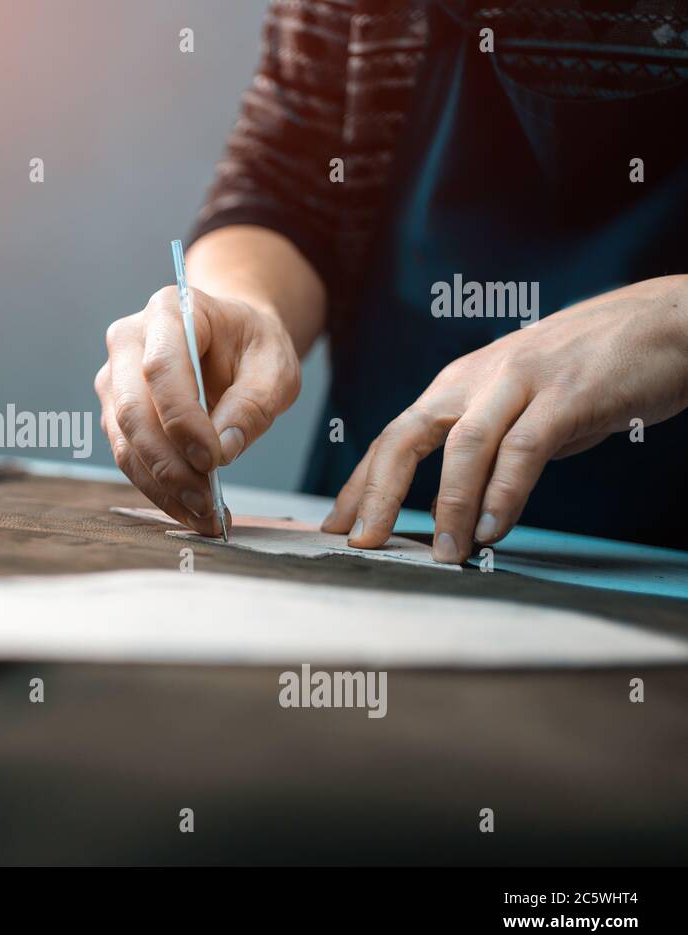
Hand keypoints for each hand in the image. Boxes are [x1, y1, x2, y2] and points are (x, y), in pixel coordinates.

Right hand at [95, 285, 300, 534]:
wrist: (230, 338)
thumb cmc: (253, 345)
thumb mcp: (276, 366)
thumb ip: (255, 402)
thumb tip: (224, 450)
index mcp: (170, 310)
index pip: (161, 368)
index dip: (182, 419)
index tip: (214, 460)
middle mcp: (128, 339)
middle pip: (133, 410)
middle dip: (169, 464)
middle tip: (207, 503)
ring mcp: (114, 376)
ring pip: (124, 441)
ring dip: (161, 485)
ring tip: (203, 516)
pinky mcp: (114, 410)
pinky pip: (128, 456)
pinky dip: (157, 488)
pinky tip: (190, 510)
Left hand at [321, 276, 687, 560]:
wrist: (663, 322)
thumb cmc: (589, 371)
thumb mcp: (520, 409)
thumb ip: (489, 448)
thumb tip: (466, 504)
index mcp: (457, 386)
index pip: (392, 438)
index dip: (360, 483)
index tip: (338, 526)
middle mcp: (475, 380)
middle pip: (405, 438)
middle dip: (376, 493)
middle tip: (362, 545)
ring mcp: (519, 382)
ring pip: (463, 447)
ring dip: (448, 505)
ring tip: (443, 554)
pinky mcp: (566, 394)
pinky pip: (523, 448)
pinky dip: (505, 492)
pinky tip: (495, 529)